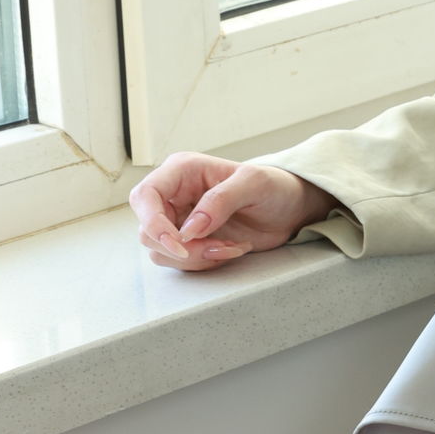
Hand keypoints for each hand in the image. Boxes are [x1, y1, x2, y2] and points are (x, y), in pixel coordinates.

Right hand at [129, 154, 332, 270]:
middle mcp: (174, 195)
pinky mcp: (188, 241)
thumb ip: (221, 200)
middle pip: (148, 231)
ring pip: (161, 251)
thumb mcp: (255, 184)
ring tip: (231, 246)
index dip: (154, 223)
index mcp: (182, 171)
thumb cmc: (274, 187)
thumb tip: (190, 228)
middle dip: (183, 248)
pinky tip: (230, 249)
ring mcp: (179, 220)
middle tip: (220, 247)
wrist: (289, 209)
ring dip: (196, 257)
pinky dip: (203, 262)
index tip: (180, 243)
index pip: (145, 196)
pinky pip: (179, 262)